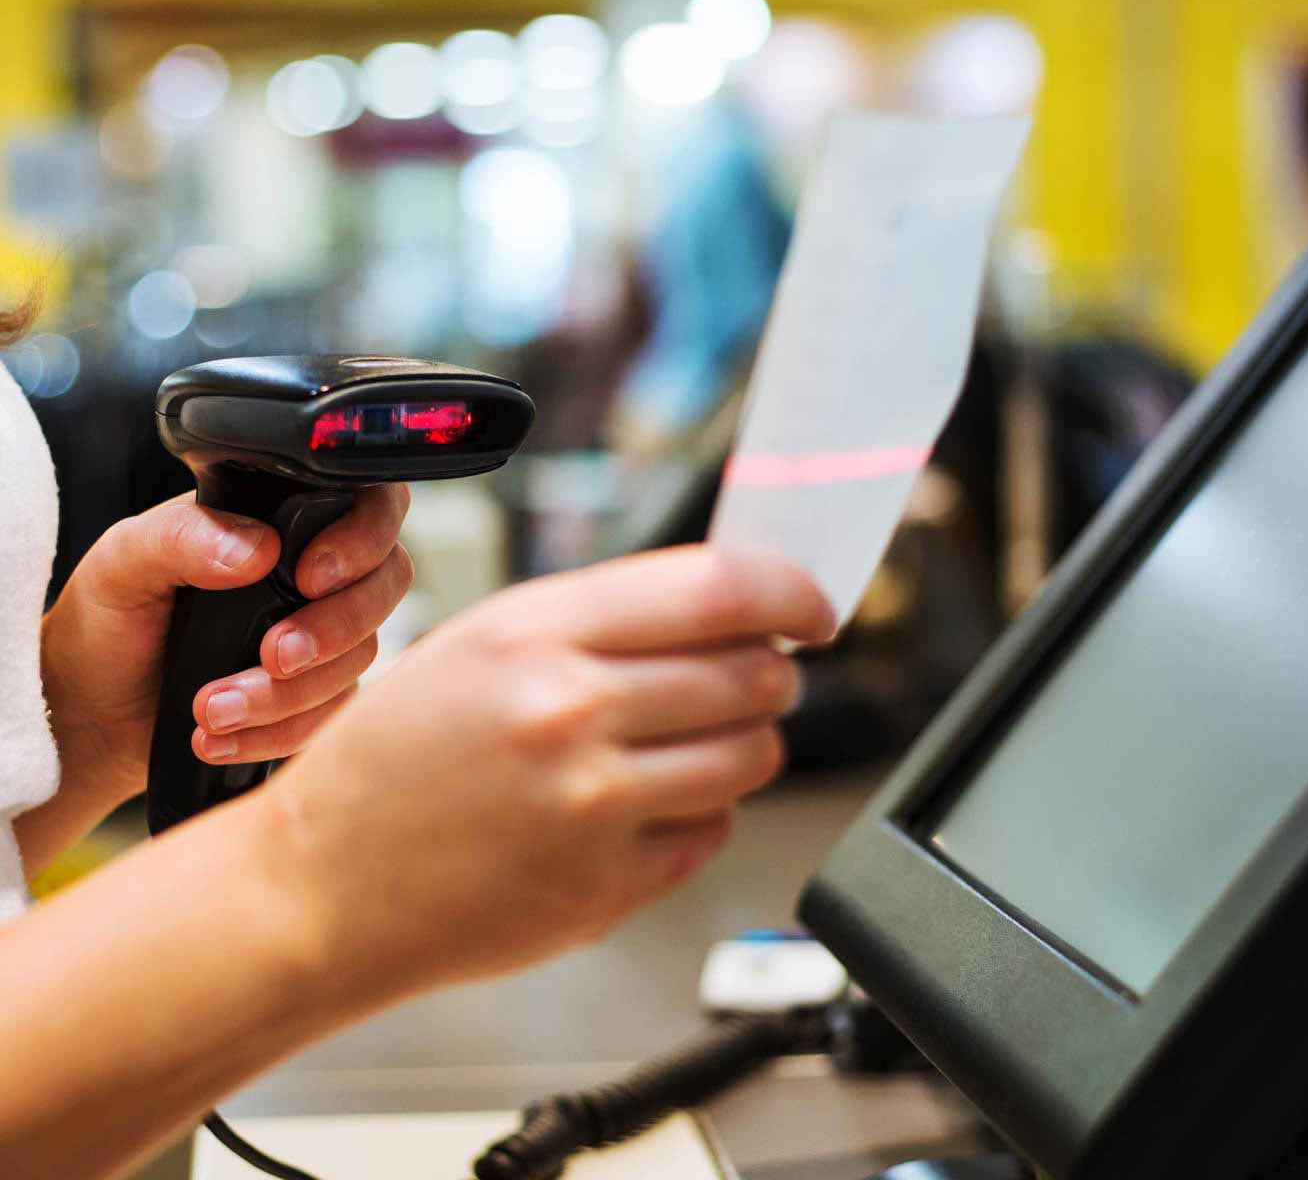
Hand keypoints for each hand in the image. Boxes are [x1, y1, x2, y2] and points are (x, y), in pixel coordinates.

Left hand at [40, 486, 411, 808]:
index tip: (312, 576)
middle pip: (386, 583)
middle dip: (335, 626)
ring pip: (361, 656)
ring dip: (290, 694)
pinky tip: (222, 737)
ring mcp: (322, 636)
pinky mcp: (317, 696)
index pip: (368, 505)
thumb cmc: (105, 625)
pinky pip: (335, 715)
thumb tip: (256, 550)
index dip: (363, 538)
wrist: (90, 714)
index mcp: (279, 521)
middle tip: (273, 655)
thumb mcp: (122, 564)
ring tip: (211, 709)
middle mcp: (314, 573)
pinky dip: (280, 732)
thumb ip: (181, 538)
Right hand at [264, 545, 833, 1002]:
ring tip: (691, 743)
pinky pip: (714, 830)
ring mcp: (593, 808)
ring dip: (745, 743)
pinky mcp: (606, 888)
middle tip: (751, 678)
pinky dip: (702, 812)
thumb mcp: (482, 644)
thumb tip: (736, 606)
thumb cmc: (395, 760)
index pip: (721, 589)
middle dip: (771, 673)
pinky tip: (643, 805)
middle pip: (754, 674)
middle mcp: (570, 713)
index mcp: (536, 633)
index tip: (814, 608)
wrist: (323, 885)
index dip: (792, 592)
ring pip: (753, 755)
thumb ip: (606, 617)